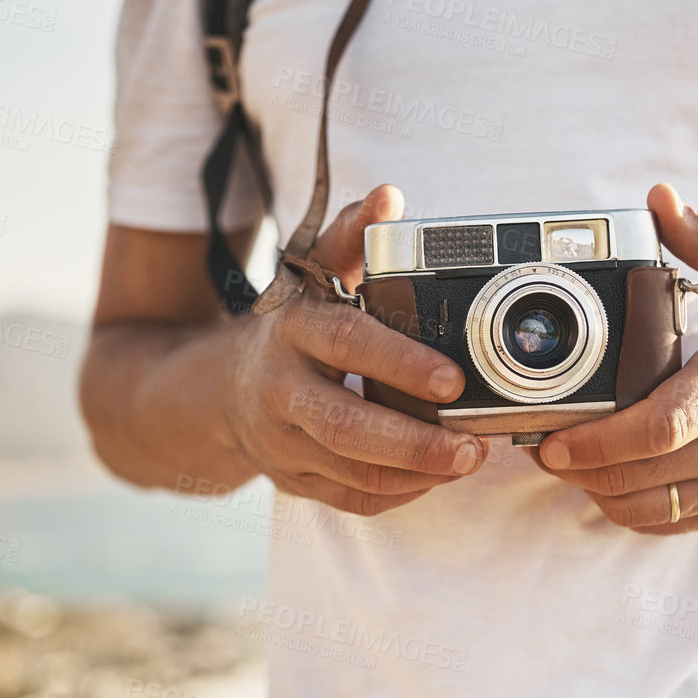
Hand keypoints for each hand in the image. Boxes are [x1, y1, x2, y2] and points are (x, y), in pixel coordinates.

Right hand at [224, 183, 487, 515]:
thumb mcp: (313, 276)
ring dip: (416, 473)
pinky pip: (351, 499)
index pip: (344, 343)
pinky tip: (434, 479)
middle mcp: (279, 390)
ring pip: (353, 472)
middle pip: (346, 425)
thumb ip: (353, 237)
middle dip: (415, 441)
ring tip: (466, 460)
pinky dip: (398, 494)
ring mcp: (283, 443)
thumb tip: (388, 198)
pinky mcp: (294, 481)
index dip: (400, 363)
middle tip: (472, 445)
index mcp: (292, 331)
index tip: (453, 379)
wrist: (224, 392)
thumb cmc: (294, 329)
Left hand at [535, 183, 697, 533]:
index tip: (554, 436)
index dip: (597, 439)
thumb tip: (659, 202)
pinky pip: (669, 524)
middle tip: (543, 447)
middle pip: (639, 475)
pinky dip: (630, 509)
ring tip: (569, 463)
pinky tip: (610, 481)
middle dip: (578, 467)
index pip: (661, 426)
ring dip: (596, 492)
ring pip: (647, 509)